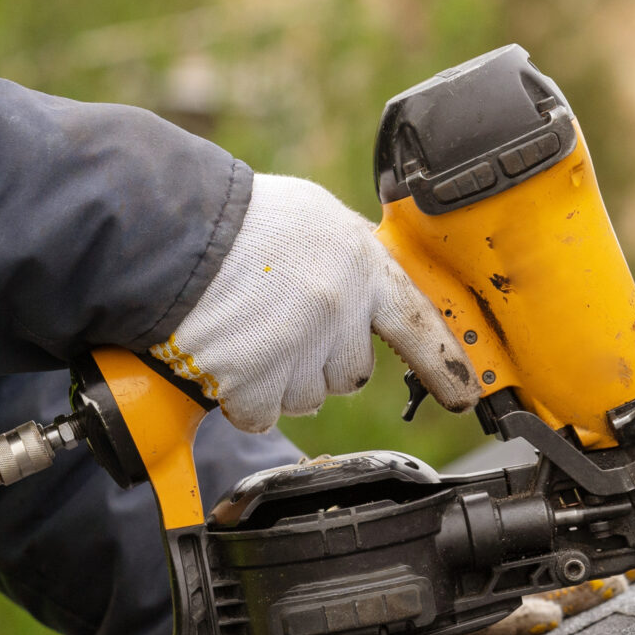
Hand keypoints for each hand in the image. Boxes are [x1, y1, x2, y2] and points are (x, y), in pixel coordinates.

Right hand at [148, 174, 477, 432]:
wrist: (170, 233)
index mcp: (361, 266)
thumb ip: (348, 261)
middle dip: (320, 360)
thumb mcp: (314, 221)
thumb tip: (367, 295)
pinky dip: (243, 397)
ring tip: (248, 331)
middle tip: (280, 324)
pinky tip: (227, 356)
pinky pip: (262, 413)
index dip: (445, 366)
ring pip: (306, 397)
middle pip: (351, 374)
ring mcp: (298, 349)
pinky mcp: (256, 382)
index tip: (464, 396)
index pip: (420, 326)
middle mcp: (339, 310)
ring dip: (279, 378)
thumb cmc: (237, 221)